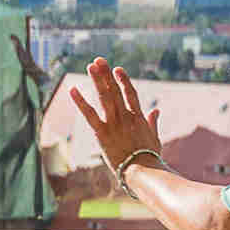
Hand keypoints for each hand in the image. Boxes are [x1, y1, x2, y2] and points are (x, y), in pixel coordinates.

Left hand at [69, 58, 161, 173]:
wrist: (143, 170)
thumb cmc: (150, 157)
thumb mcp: (154, 138)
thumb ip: (153, 122)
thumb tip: (156, 110)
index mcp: (138, 117)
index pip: (130, 93)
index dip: (123, 80)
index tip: (117, 69)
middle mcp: (125, 116)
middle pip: (114, 90)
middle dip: (106, 74)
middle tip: (99, 60)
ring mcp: (113, 123)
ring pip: (104, 97)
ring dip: (97, 80)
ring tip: (91, 66)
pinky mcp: (102, 132)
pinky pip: (89, 114)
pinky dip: (80, 101)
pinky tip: (72, 89)